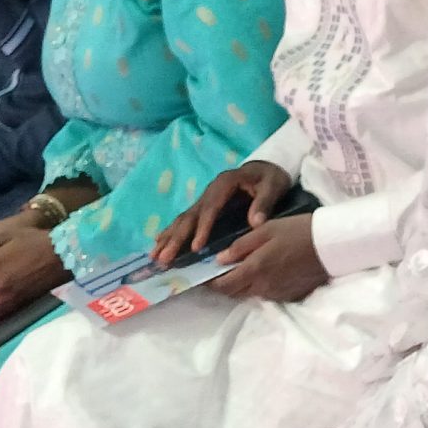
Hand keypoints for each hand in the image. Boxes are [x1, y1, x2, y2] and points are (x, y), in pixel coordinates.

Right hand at [153, 160, 290, 264]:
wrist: (264, 168)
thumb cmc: (270, 178)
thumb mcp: (273, 186)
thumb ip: (264, 203)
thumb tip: (256, 223)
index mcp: (224, 184)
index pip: (210, 209)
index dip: (202, 228)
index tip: (196, 248)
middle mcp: (209, 191)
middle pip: (190, 216)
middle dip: (177, 238)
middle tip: (165, 258)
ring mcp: (204, 199)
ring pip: (183, 219)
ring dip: (169, 238)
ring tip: (154, 256)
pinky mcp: (203, 207)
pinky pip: (185, 220)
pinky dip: (171, 232)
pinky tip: (158, 243)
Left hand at [211, 212, 328, 303]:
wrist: (332, 244)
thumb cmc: (298, 230)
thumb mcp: (267, 229)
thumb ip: (241, 246)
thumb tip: (219, 259)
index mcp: (254, 270)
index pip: (222, 285)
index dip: (209, 282)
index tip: (202, 274)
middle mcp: (262, 287)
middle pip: (233, 293)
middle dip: (222, 284)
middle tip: (218, 271)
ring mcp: (276, 293)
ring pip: (248, 294)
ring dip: (240, 285)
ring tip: (240, 270)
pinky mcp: (288, 295)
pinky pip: (264, 294)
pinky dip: (257, 286)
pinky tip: (263, 272)